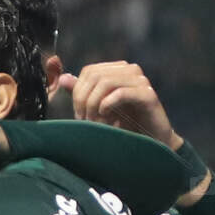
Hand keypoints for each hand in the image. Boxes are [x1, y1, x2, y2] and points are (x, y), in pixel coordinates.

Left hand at [57, 62, 181, 148]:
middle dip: (84, 100)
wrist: (152, 143)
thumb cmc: (126, 126)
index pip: (89, 71)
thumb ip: (82, 93)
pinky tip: (107, 119)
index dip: (78, 92)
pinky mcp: (148, 95)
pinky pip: (121, 93)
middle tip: (85, 121)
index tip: (79, 115)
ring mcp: (140, 81)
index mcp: (118, 70)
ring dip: (95, 105)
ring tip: (96, 122)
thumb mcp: (99, 109)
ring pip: (106, 83)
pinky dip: (108, 106)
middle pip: (95, 76)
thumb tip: (63, 78)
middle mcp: (130, 71)